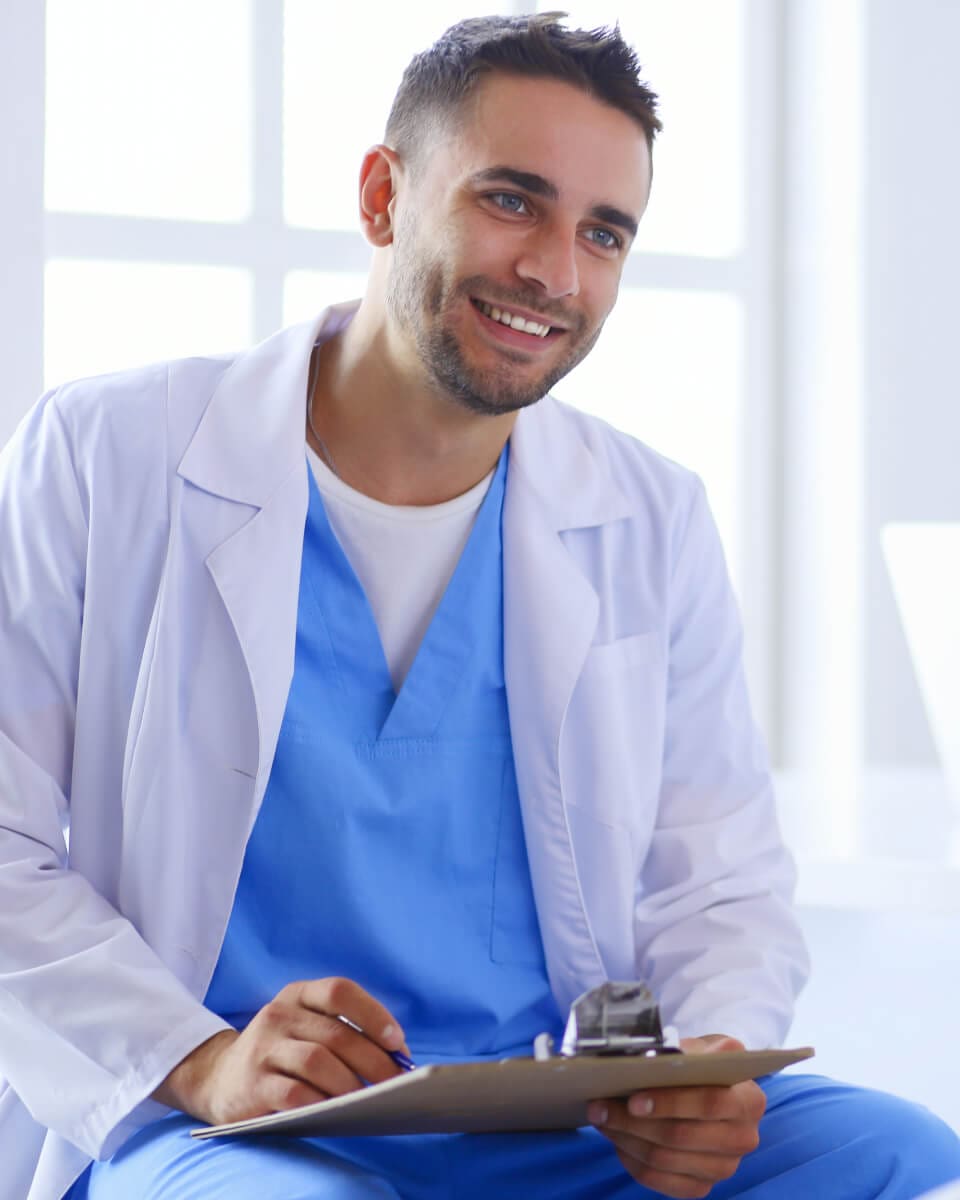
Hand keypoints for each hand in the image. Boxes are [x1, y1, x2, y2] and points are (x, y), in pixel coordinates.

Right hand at [153, 977, 410, 1125]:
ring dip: (350, 1083)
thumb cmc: (282, 1053)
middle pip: (336, 1034)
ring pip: (317, 1061)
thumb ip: (344, 1033)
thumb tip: (397, 1056)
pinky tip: (336, 1111)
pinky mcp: (252, 1084)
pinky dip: (321, 1103)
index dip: (372, 1013)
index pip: (339, 991)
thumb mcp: (305, 1028)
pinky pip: (293, 1094)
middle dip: (373, 1060)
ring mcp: (262, 1047)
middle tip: (395, 1083)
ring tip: (369, 1100)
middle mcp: (278, 1014)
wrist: (220, 1078)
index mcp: (298, 994)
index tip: (397, 1040)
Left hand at [587, 1035, 764, 1198]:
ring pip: (665, 1160)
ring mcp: (724, 1168)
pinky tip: (617, 1140)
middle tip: (600, 1106)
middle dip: (633, 1122)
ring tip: (601, 1118)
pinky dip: (633, 1162)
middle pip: (680, 1136)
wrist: (716, 1088)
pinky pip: (661, 1182)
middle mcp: (743, 1139)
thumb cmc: (705, 1064)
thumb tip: (647, 1061)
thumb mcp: (704, 1048)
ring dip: (625, 1139)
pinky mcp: (703, 1186)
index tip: (633, 1099)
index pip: (708, 1103)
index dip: (669, 1102)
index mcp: (749, 1100)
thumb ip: (686, 1052)